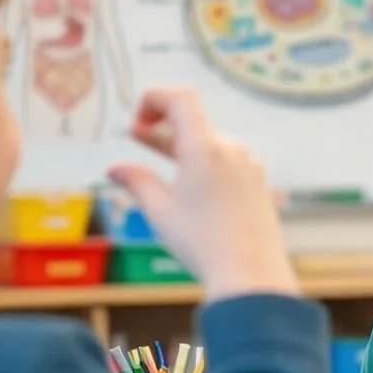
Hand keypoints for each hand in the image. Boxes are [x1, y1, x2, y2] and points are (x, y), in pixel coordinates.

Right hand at [107, 88, 297, 300]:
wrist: (250, 273)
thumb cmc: (202, 242)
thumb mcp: (160, 211)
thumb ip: (136, 182)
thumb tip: (114, 169)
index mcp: (205, 148)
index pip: (180, 98)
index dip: (153, 100)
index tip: (136, 125)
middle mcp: (231, 149)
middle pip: (193, 123)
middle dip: (162, 127)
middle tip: (135, 134)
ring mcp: (249, 165)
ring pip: (210, 144)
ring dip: (182, 146)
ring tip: (160, 154)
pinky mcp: (258, 183)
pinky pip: (227, 162)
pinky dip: (204, 163)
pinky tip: (191, 182)